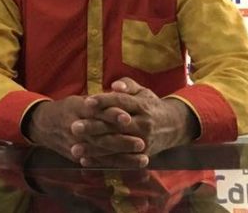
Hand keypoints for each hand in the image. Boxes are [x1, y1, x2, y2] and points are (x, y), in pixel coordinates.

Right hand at [25, 95, 138, 162]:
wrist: (43, 125)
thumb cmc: (67, 109)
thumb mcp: (79, 100)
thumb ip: (99, 101)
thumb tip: (120, 96)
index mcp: (76, 109)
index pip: (95, 111)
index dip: (111, 114)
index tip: (128, 117)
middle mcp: (75, 127)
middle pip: (100, 134)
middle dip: (121, 140)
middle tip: (141, 141)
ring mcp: (76, 143)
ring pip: (101, 151)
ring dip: (123, 155)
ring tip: (142, 156)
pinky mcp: (77, 155)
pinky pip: (98, 161)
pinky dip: (114, 164)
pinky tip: (130, 165)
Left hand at [70, 78, 197, 167]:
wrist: (174, 126)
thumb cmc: (150, 105)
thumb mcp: (142, 91)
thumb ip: (128, 84)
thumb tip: (114, 85)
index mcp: (142, 106)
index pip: (121, 103)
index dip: (104, 102)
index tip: (86, 102)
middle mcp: (143, 125)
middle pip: (116, 126)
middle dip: (94, 127)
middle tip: (73, 127)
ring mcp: (142, 142)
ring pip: (115, 146)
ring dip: (94, 149)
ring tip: (74, 147)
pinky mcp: (141, 156)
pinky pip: (119, 160)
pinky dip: (102, 162)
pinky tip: (85, 161)